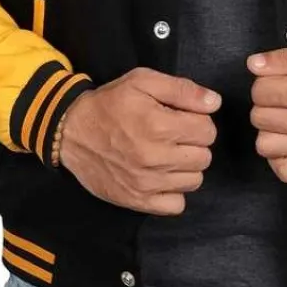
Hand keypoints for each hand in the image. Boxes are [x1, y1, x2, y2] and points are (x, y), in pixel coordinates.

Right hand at [57, 68, 219, 214]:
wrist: (71, 132)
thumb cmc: (110, 104)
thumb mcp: (143, 82)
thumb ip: (182, 89)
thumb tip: (214, 102)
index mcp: (158, 125)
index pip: (208, 131)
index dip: (199, 121)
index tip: (183, 118)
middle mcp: (155, 158)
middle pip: (204, 157)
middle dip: (195, 143)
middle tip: (175, 135)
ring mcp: (146, 183)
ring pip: (194, 181)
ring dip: (186, 167)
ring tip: (168, 154)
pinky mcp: (137, 201)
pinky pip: (177, 205)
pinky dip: (174, 191)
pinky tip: (162, 175)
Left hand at [247, 36, 286, 182]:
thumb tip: (253, 65)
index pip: (259, 90)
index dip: (265, 80)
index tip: (279, 79)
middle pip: (259, 116)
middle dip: (266, 103)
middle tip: (283, 96)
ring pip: (264, 145)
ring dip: (269, 129)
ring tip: (284, 118)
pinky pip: (284, 171)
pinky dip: (280, 157)